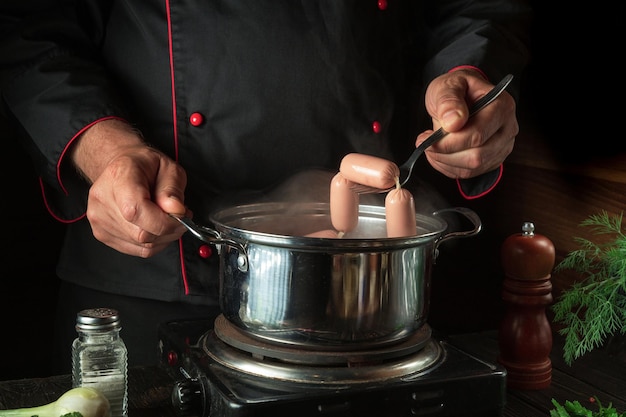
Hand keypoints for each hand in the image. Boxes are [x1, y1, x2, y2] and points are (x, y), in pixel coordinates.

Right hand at [71, 120, 189, 256]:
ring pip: (141, 245)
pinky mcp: (101, 233)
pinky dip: (152, 243)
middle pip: (141, 233)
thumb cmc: (144, 166)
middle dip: (169, 230)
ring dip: (162, 237)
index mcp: (118, 177)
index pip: (137, 211)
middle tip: (179, 217)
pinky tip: (154, 226)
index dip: (164, 222)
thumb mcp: (168, 168)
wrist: (120, 169)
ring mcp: (99, 218)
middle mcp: (102, 199)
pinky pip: (136, 249)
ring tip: (165, 218)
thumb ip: (173, 190)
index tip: (182, 217)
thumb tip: (176, 211)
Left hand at [417, 69, 517, 178]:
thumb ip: (449, 100)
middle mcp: (508, 128)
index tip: (426, 138)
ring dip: (444, 161)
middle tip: (425, 144)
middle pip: (476, 156)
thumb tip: (453, 122)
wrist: (463, 96)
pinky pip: (468, 173)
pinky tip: (439, 154)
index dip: (448, 142)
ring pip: (472, 168)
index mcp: (502, 106)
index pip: (477, 135)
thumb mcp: (448, 86)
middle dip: (444, 153)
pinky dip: (448, 167)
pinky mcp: (492, 160)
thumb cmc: (457, 89)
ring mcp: (503, 147)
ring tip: (431, 146)